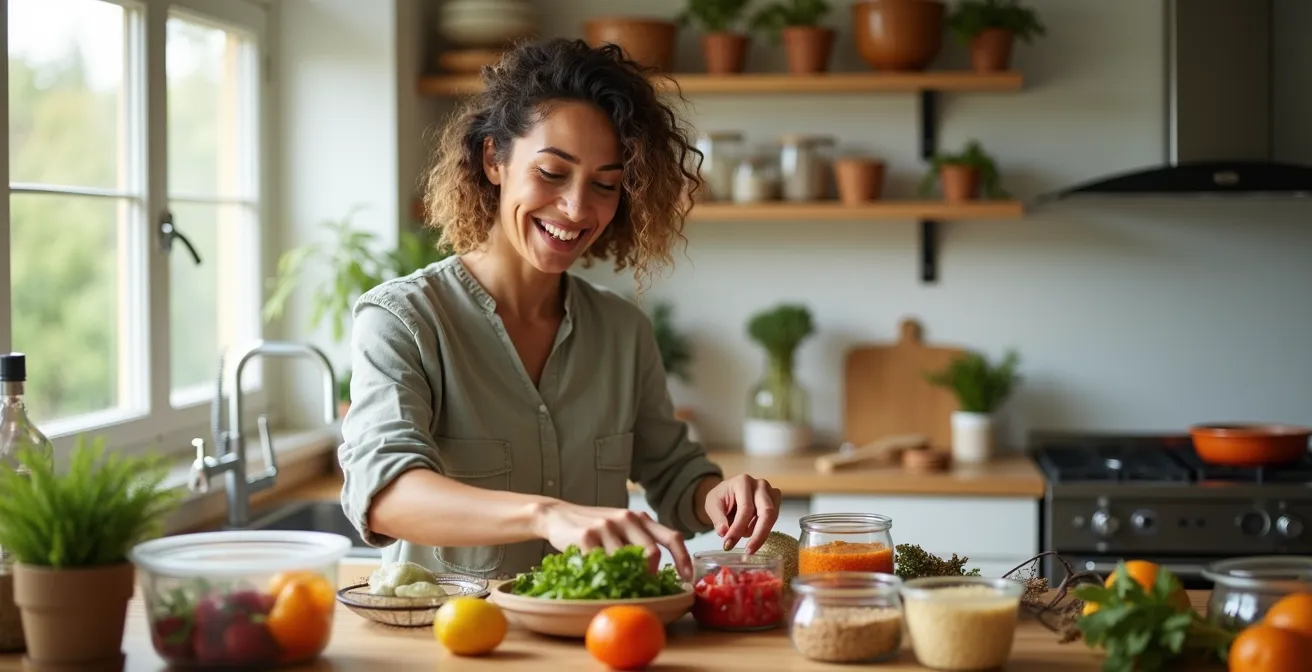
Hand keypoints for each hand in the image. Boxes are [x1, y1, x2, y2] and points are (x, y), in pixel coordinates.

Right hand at [531, 500, 693, 579]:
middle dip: (650, 575)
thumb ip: (639, 540)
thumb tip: (659, 572)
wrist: (558, 515)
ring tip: (615, 582)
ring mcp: (607, 526)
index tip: (687, 578)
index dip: (683, 559)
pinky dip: (601, 574)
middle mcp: (627, 518)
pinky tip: (595, 575)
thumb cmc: (594, 527)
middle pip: (652, 554)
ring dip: (623, 577)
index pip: (672, 537)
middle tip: (642, 586)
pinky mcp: (587, 536)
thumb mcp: (621, 526)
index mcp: (639, 517)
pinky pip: (602, 564)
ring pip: (626, 562)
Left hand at [703, 475, 781, 554]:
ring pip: (771, 518)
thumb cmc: (721, 497)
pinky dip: (761, 529)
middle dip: (758, 535)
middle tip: (749, 551)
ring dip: (758, 533)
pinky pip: (773, 520)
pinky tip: (750, 531)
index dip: (738, 528)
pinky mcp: (776, 502)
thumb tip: (724, 532)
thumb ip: (717, 519)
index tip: (729, 543)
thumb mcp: (712, 505)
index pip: (745, 508)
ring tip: (742, 537)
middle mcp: (760, 485)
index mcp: (743, 482)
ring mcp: (771, 492)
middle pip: (766, 512)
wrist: (728, 492)